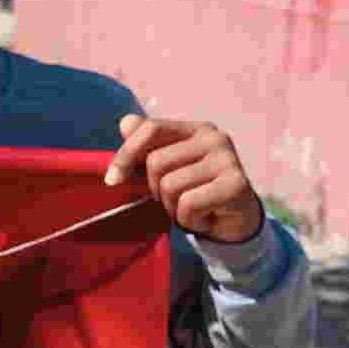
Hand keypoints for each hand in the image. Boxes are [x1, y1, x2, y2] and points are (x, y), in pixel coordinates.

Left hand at [105, 114, 264, 244]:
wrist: (235, 224)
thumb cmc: (197, 194)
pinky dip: (189, 219)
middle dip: (157, 191)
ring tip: (193, 210)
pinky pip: (188, 204)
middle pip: (156, 162)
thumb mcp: (169, 171)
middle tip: (177, 201)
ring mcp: (228, 158)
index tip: (111, 180)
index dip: (126, 154)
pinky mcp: (236, 184)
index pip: (150, 129)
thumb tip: (125, 123)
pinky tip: (205, 218)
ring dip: (173, 208)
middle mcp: (214, 137)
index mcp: (196, 129)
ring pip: (170, 186)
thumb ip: (147, 147)